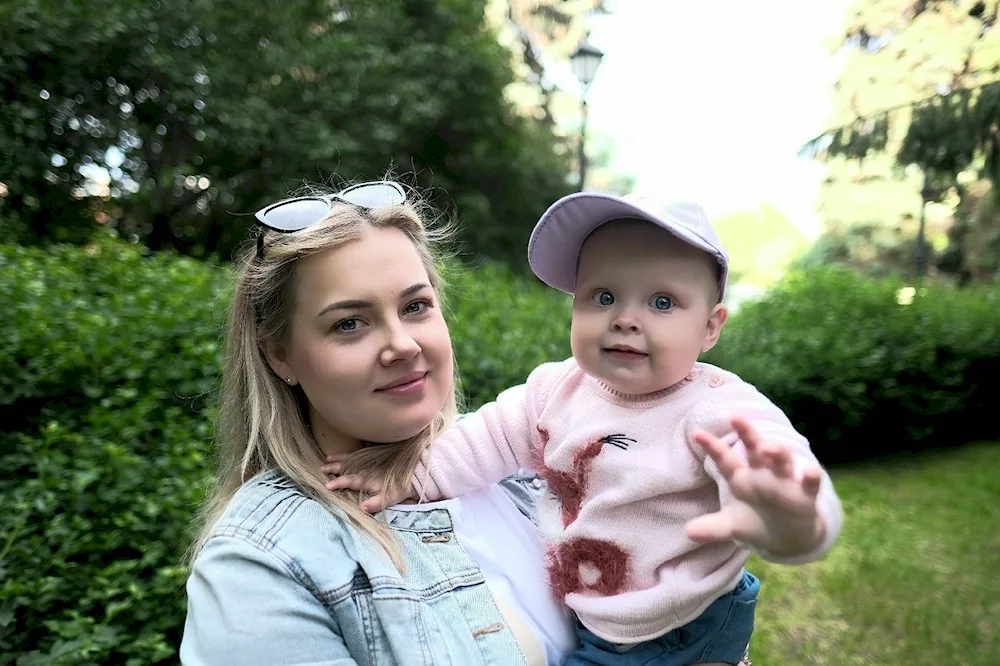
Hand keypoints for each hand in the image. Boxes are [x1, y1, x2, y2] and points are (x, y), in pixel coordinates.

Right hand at [320, 454, 413, 512]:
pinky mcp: (370, 458)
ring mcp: (367, 462)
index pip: (350, 481)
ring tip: (326, 459)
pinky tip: (338, 455)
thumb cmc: (399, 488)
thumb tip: (361, 507)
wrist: (412, 472)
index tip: (327, 486)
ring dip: (337, 460)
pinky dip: (345, 454)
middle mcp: (365, 469)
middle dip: (333, 468)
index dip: (339, 483)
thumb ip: (375, 503)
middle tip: (321, 469)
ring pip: (349, 459)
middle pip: (346, 467)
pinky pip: (354, 455)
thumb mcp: (389, 499)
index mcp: (367, 480)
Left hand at [684, 416, 825, 558]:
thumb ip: (712, 528)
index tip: (696, 434)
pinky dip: (811, 476)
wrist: (787, 539)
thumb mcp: (732, 527)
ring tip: (768, 448)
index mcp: (741, 478)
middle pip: (754, 449)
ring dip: (776, 451)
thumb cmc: (756, 523)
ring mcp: (784, 482)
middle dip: (747, 433)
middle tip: (736, 418)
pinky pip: (810, 482)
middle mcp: (762, 474)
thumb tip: (688, 532)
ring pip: (782, 459)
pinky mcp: (805, 496)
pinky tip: (809, 472)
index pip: (724, 459)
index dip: (712, 447)